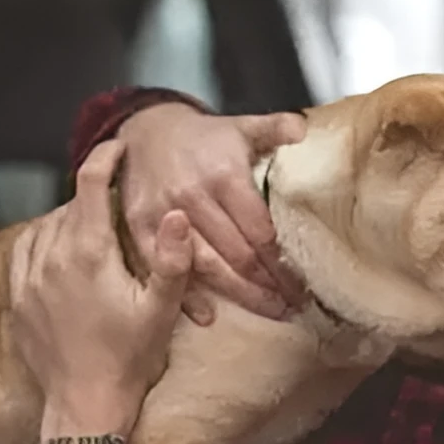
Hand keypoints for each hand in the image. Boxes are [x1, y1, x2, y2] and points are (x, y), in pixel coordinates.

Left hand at [9, 139, 192, 422]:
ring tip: (96, 227)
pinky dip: (44, 239)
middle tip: (122, 202)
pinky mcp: (17, 298)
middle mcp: (50, 257)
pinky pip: (25, 250)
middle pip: (70, 204)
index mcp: (87, 253)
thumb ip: (171, 259)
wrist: (84, 406)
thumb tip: (176, 213)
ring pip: (46, 225)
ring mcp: (28, 278)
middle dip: (96, 196)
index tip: (120, 148)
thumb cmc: (129, 360)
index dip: (106, 157)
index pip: (90, 183)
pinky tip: (62, 250)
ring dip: (70, 218)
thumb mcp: (161, 310)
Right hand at [116, 102, 307, 325]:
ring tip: (270, 311)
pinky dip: (187, 296)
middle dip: (270, 285)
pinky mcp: (141, 230)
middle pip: (239, 254)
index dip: (282, 261)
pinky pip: (166, 269)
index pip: (260, 230)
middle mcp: (194, 197)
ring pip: (208, 268)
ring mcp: (166, 217)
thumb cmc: (200, 138)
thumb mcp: (239, 126)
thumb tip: (303, 129)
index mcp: (223, 174)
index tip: (303, 282)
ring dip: (241, 295)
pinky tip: (210, 316)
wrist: (143, 130)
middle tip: (294, 305)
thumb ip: (274, 128)